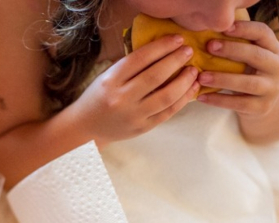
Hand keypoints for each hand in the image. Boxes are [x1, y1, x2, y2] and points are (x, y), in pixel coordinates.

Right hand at [77, 34, 200, 146]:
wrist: (85, 128)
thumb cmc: (97, 98)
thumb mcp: (107, 77)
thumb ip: (129, 66)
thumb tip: (161, 51)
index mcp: (111, 81)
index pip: (140, 59)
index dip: (162, 47)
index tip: (177, 40)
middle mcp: (122, 98)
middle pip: (156, 76)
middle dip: (176, 61)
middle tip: (188, 51)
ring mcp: (133, 115)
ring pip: (166, 96)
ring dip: (184, 81)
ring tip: (193, 71)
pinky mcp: (142, 128)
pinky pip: (168, 112)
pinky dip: (183, 99)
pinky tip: (191, 88)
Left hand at [196, 20, 278, 116]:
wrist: (263, 103)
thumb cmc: (248, 73)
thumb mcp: (249, 58)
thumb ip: (236, 48)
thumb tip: (205, 38)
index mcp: (274, 50)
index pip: (263, 33)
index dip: (245, 29)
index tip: (224, 28)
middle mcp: (278, 67)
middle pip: (256, 56)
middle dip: (232, 50)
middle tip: (209, 47)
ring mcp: (272, 88)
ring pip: (248, 83)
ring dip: (222, 79)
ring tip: (202, 77)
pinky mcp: (262, 107)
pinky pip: (238, 104)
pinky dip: (218, 100)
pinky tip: (201, 97)